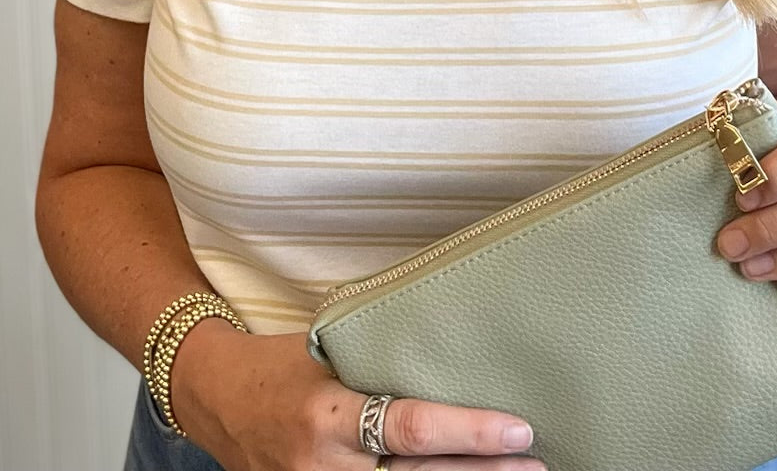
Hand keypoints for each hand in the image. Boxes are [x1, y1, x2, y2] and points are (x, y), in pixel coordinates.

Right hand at [171, 324, 542, 470]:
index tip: (518, 428)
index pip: (411, 429)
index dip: (469, 432)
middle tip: (537, 461)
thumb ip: (381, 359)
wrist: (218, 402)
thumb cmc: (281, 364)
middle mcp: (327, 466)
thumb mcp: (327, 350)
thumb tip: (455, 341)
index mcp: (328, 413)